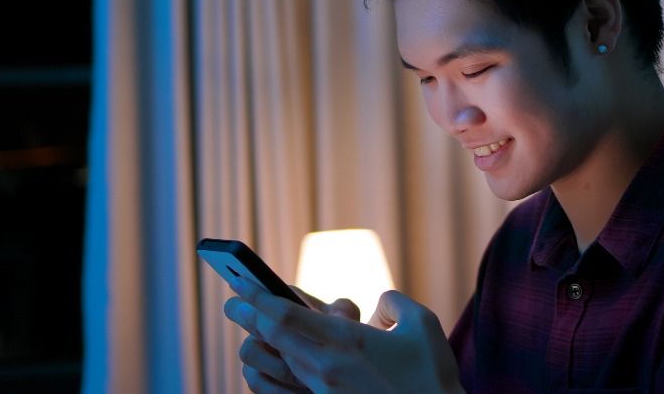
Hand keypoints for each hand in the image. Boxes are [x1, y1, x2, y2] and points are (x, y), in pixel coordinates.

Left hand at [223, 277, 463, 393]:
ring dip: (261, 341)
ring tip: (252, 326)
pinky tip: (278, 357)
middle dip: (248, 316)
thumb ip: (392, 302)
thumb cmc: (432, 375)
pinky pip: (292, 385)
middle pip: (272, 337)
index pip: (285, 316)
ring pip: (279, 362)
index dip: (258, 296)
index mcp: (346, 342)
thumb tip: (376, 305)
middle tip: (232, 300)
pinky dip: (279, 366)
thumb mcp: (421, 324)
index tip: (239, 281)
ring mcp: (325, 391)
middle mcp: (327, 368)